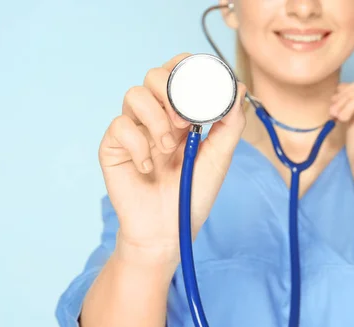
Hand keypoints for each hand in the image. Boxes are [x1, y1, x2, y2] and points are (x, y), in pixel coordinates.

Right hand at [99, 53, 246, 263]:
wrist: (167, 231)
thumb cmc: (192, 195)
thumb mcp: (219, 158)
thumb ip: (230, 124)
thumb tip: (239, 88)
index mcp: (182, 115)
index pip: (179, 73)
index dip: (188, 69)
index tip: (203, 86)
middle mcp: (156, 117)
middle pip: (155, 75)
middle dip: (172, 92)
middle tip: (186, 122)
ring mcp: (134, 130)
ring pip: (134, 94)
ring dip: (155, 118)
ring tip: (168, 148)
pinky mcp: (114, 147)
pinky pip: (119, 125)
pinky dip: (137, 144)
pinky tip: (147, 167)